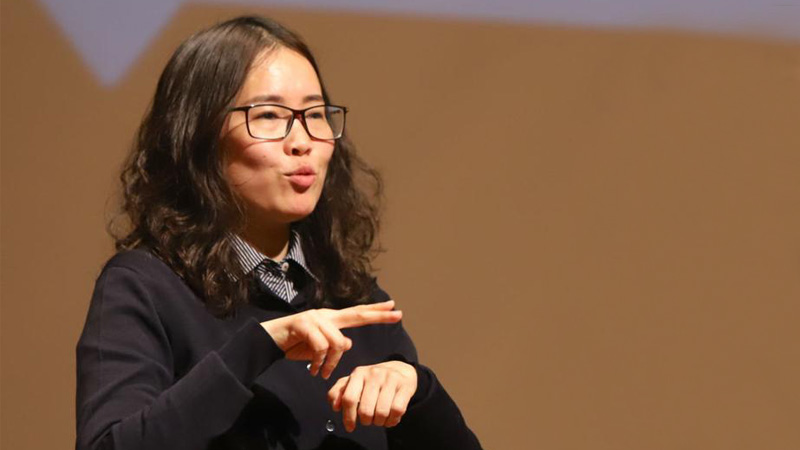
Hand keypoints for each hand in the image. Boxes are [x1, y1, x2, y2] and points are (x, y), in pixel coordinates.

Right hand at [260, 301, 400, 378]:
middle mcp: (326, 315)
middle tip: (398, 314)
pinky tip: (313, 370)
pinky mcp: (303, 324)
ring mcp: (315, 318)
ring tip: (322, 373)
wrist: (267, 341)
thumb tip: (348, 344)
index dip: (376, 312)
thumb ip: (333, 345)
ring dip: (331, 363)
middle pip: (356, 314)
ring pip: (337, 342)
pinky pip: (320, 347)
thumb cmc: (293, 345)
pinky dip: (318, 362)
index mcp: (331, 320)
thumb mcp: (317, 349)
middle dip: (378, 315)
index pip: (357, 313)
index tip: (394, 308)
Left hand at [327, 361, 417, 431]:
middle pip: (365, 410)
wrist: (400, 369)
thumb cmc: (373, 380)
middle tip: (368, 420)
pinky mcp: (405, 385)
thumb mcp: (354, 382)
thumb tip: (335, 406)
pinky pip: (397, 410)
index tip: (350, 427)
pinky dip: (392, 420)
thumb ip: (339, 392)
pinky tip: (390, 418)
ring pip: (382, 412)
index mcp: (358, 373)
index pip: (349, 398)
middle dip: (366, 421)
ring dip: (379, 422)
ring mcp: (390, 379)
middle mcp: (374, 373)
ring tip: (379, 419)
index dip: (348, 416)